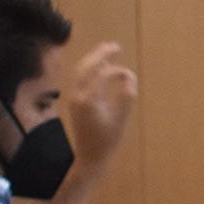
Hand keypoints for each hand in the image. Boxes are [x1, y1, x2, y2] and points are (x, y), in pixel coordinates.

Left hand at [59, 41, 136, 170]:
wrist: (90, 157)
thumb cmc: (108, 141)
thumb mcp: (121, 119)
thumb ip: (126, 96)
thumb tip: (128, 77)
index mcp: (88, 99)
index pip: (103, 75)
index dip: (118, 72)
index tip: (130, 76)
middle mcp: (77, 95)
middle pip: (86, 67)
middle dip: (100, 55)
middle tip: (114, 46)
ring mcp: (74, 98)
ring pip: (81, 71)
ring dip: (94, 59)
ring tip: (107, 51)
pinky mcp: (75, 101)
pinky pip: (80, 79)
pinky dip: (89, 69)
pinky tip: (100, 67)